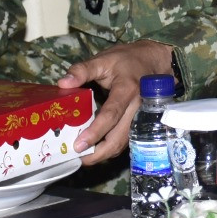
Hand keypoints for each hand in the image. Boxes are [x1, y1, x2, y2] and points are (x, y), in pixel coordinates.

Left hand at [59, 40, 174, 164]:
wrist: (153, 60)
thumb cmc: (126, 60)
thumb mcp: (103, 59)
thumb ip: (82, 70)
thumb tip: (63, 83)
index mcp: (127, 90)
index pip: (111, 115)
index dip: (95, 132)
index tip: (78, 145)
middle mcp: (137, 107)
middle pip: (119, 137)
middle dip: (99, 153)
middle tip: (79, 158)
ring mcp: (141, 117)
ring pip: (123, 143)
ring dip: (104, 154)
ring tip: (84, 157)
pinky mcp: (140, 123)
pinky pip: (126, 140)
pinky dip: (111, 148)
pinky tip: (96, 150)